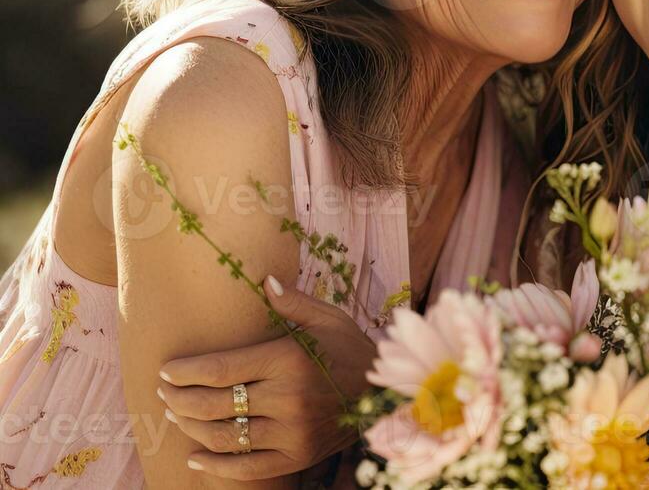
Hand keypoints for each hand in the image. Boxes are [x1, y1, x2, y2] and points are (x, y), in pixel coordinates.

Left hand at [157, 275, 377, 479]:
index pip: (220, 370)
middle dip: (179, 399)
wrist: (386, 393)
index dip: (185, 373)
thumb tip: (264, 280)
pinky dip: (216, 465)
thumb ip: (293, 302)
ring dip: (190, 428)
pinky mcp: (297, 456)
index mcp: (289, 360)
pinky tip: (195, 456)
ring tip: (175, 417)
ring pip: (224, 436)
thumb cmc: (351, 349)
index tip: (166, 371)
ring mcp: (292, 432)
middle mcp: (288, 399)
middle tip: (163, 393)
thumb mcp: (329, 318)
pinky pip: (247, 467)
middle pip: (214, 405)